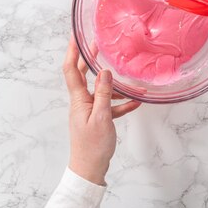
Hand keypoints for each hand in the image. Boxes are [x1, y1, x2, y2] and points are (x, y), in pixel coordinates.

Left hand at [63, 38, 141, 184]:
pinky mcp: (98, 119)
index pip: (71, 70)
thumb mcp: (101, 118)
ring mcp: (89, 110)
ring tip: (134, 84)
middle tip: (100, 45)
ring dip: (117, 87)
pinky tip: (136, 103)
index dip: (73, 52)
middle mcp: (82, 102)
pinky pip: (110, 106)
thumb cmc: (92, 147)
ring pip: (102, 91)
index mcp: (79, 99)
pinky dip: (122, 103)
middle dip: (92, 59)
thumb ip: (104, 94)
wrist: (89, 170)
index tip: (76, 37)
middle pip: (84, 75)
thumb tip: (105, 72)